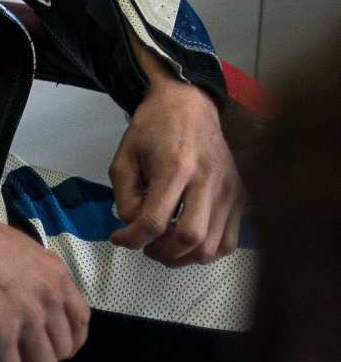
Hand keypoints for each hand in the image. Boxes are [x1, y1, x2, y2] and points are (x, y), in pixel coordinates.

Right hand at [0, 197, 89, 361]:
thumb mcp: (22, 251)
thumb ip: (34, 280)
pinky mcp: (1, 335)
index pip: (80, 322)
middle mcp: (50, 301)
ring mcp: (28, 320)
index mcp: (58, 277)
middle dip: (40, 357)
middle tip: (16, 355)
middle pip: (63, 350)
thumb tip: (22, 305)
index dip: (66, 340)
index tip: (45, 344)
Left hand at [109, 74, 244, 265]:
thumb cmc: (153, 128)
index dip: (132, 238)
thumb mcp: (124, 157)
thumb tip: (133, 227)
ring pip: (213, 246)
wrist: (189, 104)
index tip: (119, 239)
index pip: (154, 220)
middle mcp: (208, 181)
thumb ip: (125, 196)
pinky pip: (231, 241)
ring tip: (165, 248)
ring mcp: (230, 190)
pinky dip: (208, 251)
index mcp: (175, 168)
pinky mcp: (241, 196)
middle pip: (190, 238)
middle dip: (162, 252)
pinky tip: (188, 242)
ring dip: (185, 257)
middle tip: (145, 247)